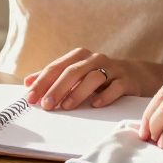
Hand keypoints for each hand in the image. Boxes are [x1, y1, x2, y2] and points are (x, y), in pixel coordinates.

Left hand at [23, 48, 138, 110]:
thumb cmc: (99, 75)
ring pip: (93, 78)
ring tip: (66, 106)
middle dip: (57, 88)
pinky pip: (115, 87)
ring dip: (78, 92)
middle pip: (73, 72)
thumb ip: (53, 77)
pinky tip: (95, 105)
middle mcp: (95, 59)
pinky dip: (105, 95)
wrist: (134, 75)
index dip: (42, 82)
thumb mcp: (76, 73)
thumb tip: (28, 82)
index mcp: (79, 56)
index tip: (30, 98)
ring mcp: (112, 68)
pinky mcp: (126, 80)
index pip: (56, 67)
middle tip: (46, 105)